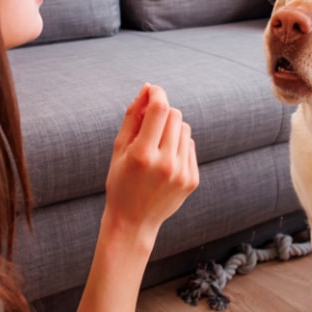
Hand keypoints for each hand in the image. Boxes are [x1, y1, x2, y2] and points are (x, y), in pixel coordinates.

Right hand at [103, 83, 198, 234]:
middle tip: (149, 124)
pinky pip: (190, 146)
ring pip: (184, 129)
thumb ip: (132, 116)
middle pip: (174, 116)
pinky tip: (165, 162)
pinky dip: (178, 146)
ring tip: (156, 146)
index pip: (159, 110)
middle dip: (162, 113)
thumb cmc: (120, 182)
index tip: (152, 90)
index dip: (157, 94)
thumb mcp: (118, 149)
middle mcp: (165, 164)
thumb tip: (148, 89)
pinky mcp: (192, 180)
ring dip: (171, 129)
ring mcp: (182, 173)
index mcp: (143, 155)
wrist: (133, 222)